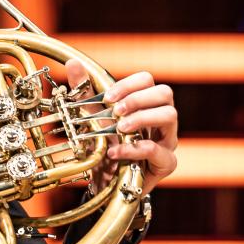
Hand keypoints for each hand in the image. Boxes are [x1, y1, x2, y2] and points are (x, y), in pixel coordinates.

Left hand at [66, 60, 177, 196]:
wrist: (103, 180)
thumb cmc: (104, 144)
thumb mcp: (91, 116)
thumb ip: (84, 91)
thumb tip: (73, 63)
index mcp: (144, 103)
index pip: (147, 80)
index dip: (128, 85)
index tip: (108, 98)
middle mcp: (160, 118)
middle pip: (165, 93)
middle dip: (138, 99)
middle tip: (116, 111)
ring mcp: (166, 140)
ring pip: (170, 115)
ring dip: (142, 118)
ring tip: (120, 128)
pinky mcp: (166, 163)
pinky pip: (160, 151)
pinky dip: (136, 149)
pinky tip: (116, 151)